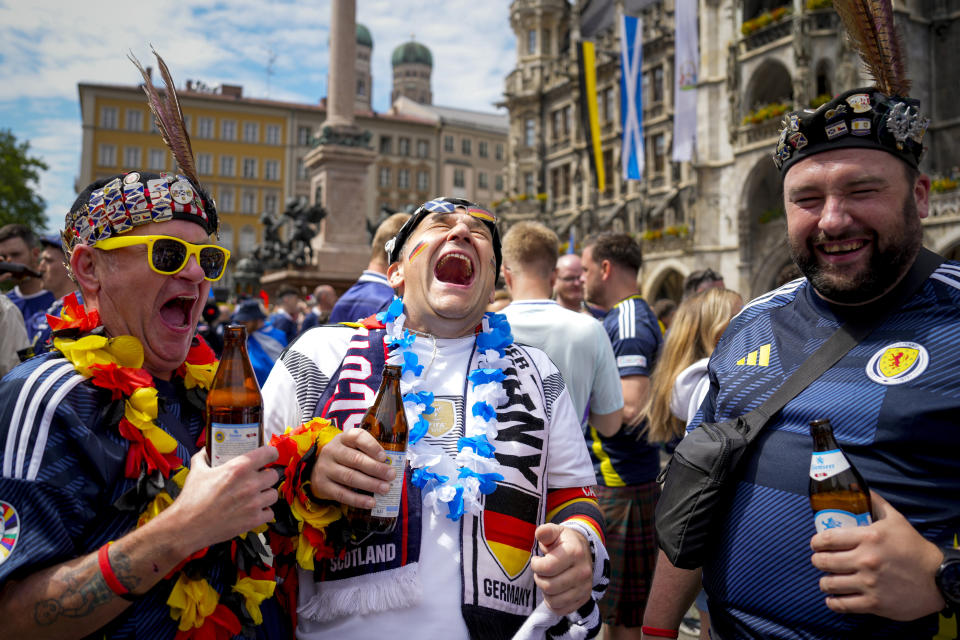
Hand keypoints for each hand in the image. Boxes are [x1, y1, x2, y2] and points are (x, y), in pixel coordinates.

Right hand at [165, 445, 278, 552]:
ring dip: (266, 494)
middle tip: (257, 479)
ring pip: (273, 494)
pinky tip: (253, 510)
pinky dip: (263, 512)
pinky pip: (269, 512)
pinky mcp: (254, 520)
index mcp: (239, 468)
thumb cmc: (192, 500)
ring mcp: (254, 503)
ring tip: (256, 495)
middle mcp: (250, 484)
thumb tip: (205, 450)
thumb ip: (203, 457)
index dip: (270, 454)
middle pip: (273, 474)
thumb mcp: (197, 471)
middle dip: (266, 475)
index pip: (269, 453)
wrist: (188, 527)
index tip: (269, 456)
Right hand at [309, 428, 394, 507]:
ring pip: (350, 477)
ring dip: (370, 484)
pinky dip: (358, 499)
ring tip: (385, 489)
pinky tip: (371, 503)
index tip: (384, 456)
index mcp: (343, 438)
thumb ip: (372, 454)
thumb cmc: (345, 458)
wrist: (317, 470)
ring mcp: (325, 468)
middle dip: (376, 468)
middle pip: (355, 459)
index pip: (356, 437)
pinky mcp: (322, 485)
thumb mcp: (354, 449)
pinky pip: (341, 494)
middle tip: (391, 475)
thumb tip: (400, 464)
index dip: (371, 446)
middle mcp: (332, 451)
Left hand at [529, 523, 593, 614]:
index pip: (547, 567)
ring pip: (554, 601)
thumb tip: (539, 533)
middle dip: (539, 578)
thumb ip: (545, 531)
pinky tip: (554, 591)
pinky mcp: (584, 599)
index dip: (536, 565)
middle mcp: (583, 572)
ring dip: (545, 592)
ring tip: (548, 580)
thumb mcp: (556, 532)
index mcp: (575, 553)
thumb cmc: (564, 542)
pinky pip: (561, 610)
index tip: (537, 560)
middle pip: (549, 586)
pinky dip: (552, 603)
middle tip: (542, 572)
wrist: (583, 552)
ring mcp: (585, 587)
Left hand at [809, 491, 945, 620]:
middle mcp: (865, 560)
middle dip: (818, 560)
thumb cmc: (914, 548)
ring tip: (828, 579)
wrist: (938, 578)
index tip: (816, 544)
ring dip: (825, 582)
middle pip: (823, 561)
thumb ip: (875, 503)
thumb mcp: (896, 520)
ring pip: (829, 583)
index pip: (826, 538)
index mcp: (868, 537)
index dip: (816, 542)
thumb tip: (858, 488)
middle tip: (821, 561)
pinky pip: (842, 605)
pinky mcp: (874, 603)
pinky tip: (834, 598)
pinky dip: (834, 602)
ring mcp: (869, 583)